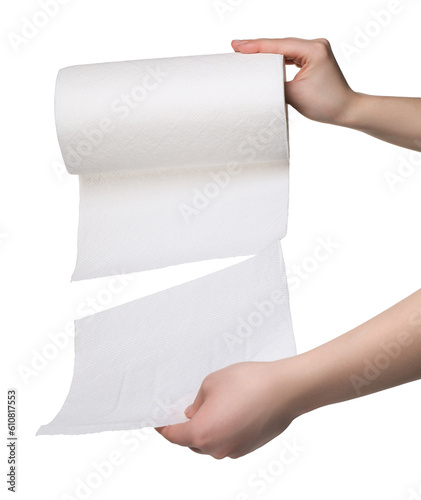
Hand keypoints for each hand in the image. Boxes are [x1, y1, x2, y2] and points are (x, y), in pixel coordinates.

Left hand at [155, 359, 299, 458]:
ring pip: (212, 442)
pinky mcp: (250, 448)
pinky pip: (228, 441)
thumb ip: (197, 402)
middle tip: (184, 408)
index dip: (163, 427)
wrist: (285, 389)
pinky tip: (230, 410)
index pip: (174, 436)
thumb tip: (193, 413)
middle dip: (186, 426)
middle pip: (192, 442)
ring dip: (207, 428)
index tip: (157, 420)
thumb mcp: (211, 383)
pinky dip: (223, 430)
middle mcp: (217, 449)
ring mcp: (235, 451)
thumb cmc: (248, 383)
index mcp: (202, 433)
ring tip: (211, 405)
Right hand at [232, 37, 356, 125]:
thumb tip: (258, 80)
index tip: (237, 46)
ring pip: (284, 49)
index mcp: (314, 50)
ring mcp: (315, 50)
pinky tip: (263, 59)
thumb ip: (274, 84)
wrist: (346, 110)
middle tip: (236, 47)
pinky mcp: (314, 58)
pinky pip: (290, 55)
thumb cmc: (327, 104)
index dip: (256, 46)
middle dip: (258, 47)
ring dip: (266, 52)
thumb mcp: (295, 95)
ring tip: (245, 52)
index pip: (279, 46)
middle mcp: (316, 45)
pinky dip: (276, 58)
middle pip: (280, 44)